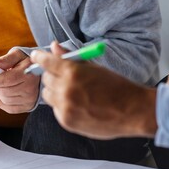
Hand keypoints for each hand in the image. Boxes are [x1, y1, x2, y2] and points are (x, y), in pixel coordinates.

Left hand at [0, 48, 39, 112]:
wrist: (41, 72)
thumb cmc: (26, 61)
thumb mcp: (18, 55)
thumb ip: (6, 59)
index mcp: (29, 74)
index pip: (7, 80)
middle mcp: (31, 88)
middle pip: (5, 92)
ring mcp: (30, 99)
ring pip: (6, 100)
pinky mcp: (28, 106)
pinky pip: (10, 109)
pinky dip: (0, 103)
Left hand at [31, 41, 157, 139]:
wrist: (132, 111)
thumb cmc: (116, 86)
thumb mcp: (94, 67)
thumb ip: (71, 58)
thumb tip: (54, 46)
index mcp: (73, 72)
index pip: (46, 61)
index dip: (39, 57)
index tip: (36, 55)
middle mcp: (66, 90)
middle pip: (45, 79)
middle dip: (51, 75)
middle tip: (61, 74)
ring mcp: (66, 107)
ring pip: (48, 95)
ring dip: (55, 91)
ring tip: (71, 90)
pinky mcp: (67, 122)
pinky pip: (56, 110)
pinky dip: (62, 105)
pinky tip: (77, 104)